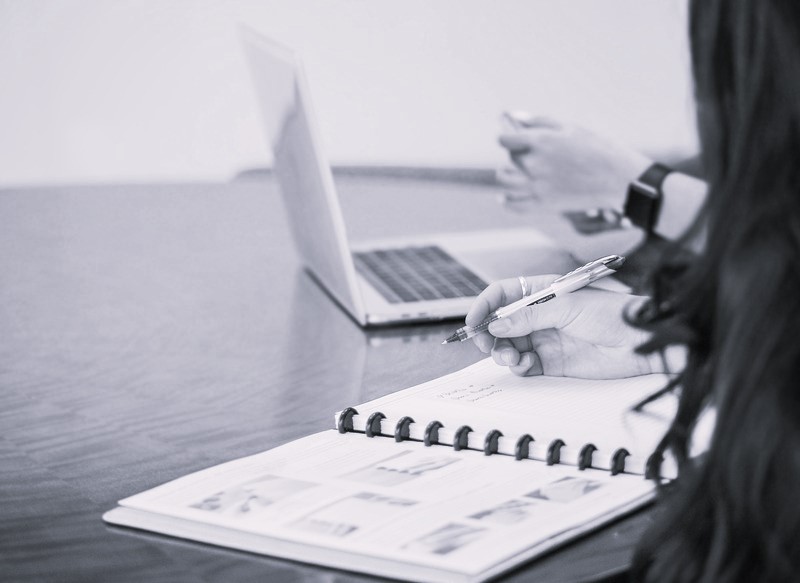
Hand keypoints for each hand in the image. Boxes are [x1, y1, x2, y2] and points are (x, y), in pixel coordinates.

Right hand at [466, 274, 657, 378]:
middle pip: (500, 323)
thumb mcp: (567, 308)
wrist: (643, 343)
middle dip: (489, 335)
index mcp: (542, 292)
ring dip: (503, 353)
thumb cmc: (614, 314)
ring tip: (511, 358)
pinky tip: (526, 365)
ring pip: (508, 346)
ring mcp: (545, 338)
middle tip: (488, 346)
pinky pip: (523, 365)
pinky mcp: (552, 362)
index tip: (474, 322)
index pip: (502, 294)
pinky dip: (518, 367)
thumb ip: (529, 317)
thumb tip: (497, 325)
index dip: (485, 306)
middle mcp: (540, 315)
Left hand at [498, 117, 651, 209]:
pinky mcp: (542, 204)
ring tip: (513, 174)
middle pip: (510, 158)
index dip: (508, 138)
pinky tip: (507, 196)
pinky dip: (508, 200)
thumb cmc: (597, 148)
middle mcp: (533, 164)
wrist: (618, 178)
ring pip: (505, 181)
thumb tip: (515, 117)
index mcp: (539, 141)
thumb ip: (540, 122)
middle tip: (529, 156)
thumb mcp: (570, 128)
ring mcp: (536, 186)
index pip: (505, 139)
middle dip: (517, 155)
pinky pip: (513, 205)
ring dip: (506, 176)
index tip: (512, 139)